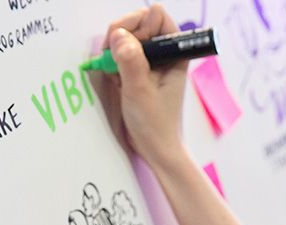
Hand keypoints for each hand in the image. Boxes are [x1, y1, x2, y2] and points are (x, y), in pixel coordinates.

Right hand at [91, 5, 187, 165]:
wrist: (155, 148)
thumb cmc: (155, 123)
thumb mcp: (140, 91)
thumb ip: (131, 61)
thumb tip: (119, 35)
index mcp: (174, 51)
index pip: (156, 15)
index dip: (139, 24)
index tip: (129, 45)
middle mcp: (163, 51)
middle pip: (139, 22)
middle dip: (121, 35)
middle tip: (112, 57)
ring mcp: (149, 60)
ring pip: (127, 36)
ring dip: (114, 49)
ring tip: (113, 71)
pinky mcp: (137, 70)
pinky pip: (120, 53)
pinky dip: (112, 61)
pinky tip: (114, 78)